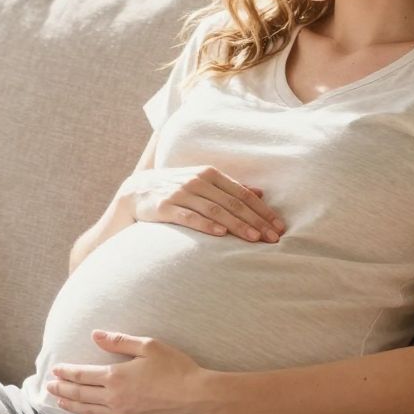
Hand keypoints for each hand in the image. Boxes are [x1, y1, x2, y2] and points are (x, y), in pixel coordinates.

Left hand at [46, 330, 208, 413]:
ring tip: (58, 400)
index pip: (82, 375)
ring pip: (87, 411)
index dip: (66, 372)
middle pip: (80, 394)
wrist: (197, 398)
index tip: (54, 370)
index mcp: (116, 377)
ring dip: (70, 405)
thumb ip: (119, 341)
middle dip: (62, 388)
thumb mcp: (149, 346)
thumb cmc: (176, 369)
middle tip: (48, 386)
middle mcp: (114, 398)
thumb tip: (95, 335)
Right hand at [123, 165, 284, 242]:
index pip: (242, 194)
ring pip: (214, 210)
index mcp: (209, 173)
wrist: (133, 193)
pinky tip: (220, 234)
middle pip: (232, 203)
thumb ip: (229, 188)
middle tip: (273, 237)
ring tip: (254, 239)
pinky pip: (188, 217)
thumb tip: (260, 192)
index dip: (262, 211)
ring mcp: (179, 193)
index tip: (279, 226)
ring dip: (236, 225)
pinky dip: (205, 225)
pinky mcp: (163, 206)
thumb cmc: (174, 190)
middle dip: (255, 221)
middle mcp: (196, 180)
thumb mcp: (202, 184)